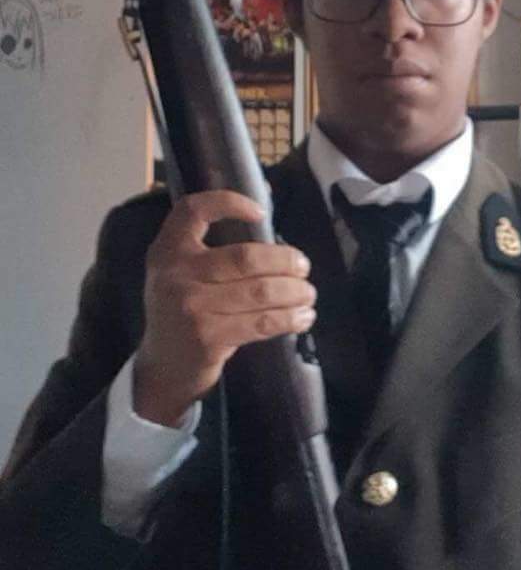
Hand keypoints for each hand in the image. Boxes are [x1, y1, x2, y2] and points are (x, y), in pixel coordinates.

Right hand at [133, 190, 316, 426]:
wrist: (163, 367)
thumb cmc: (185, 312)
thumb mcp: (183, 274)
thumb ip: (213, 247)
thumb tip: (265, 210)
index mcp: (168, 250)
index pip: (192, 209)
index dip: (229, 202)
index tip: (261, 212)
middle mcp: (175, 275)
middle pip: (246, 257)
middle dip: (285, 261)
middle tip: (303, 267)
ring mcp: (191, 307)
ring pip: (260, 291)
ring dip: (295, 292)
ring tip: (308, 294)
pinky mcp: (208, 338)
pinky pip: (262, 322)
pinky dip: (290, 318)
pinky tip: (303, 317)